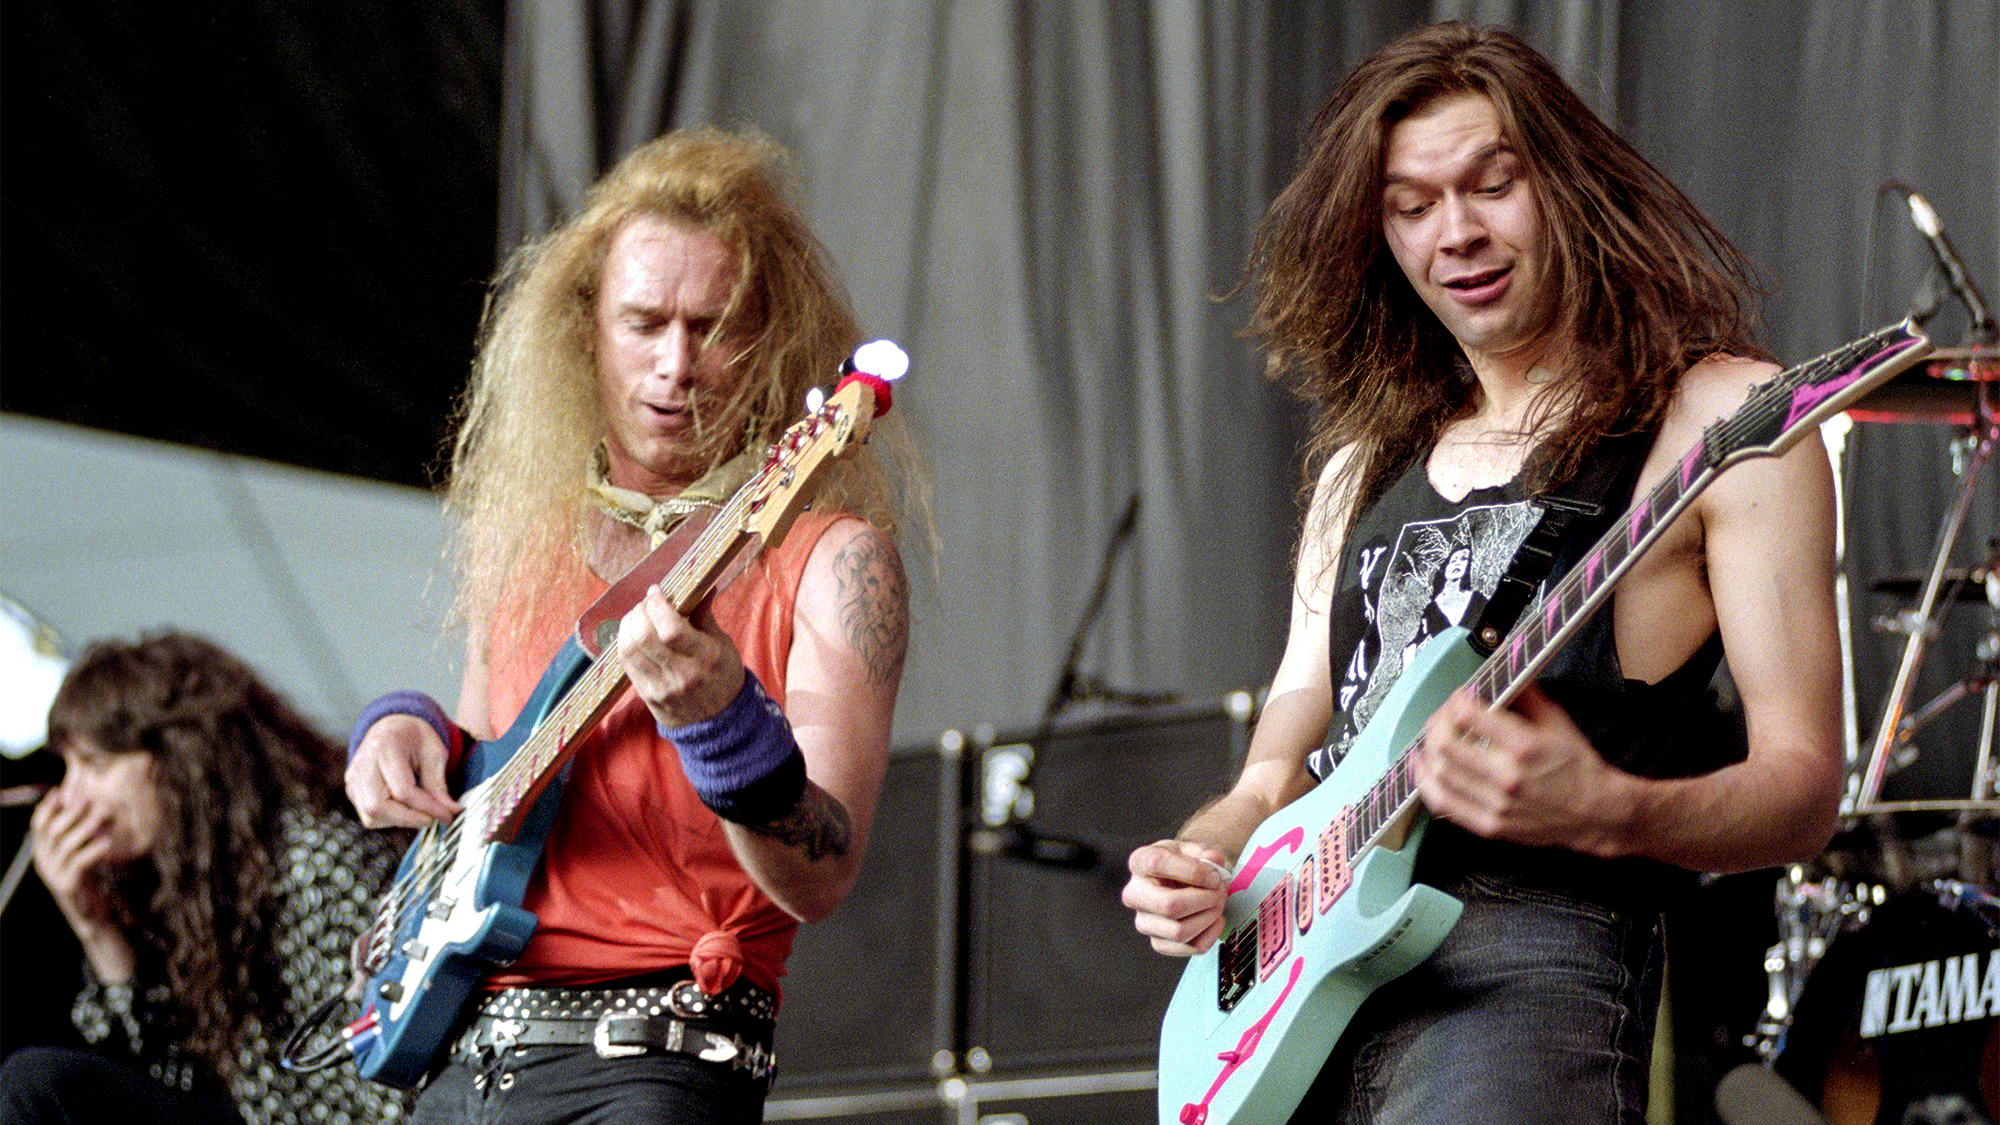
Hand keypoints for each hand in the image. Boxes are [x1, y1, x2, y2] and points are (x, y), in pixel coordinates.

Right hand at [30, 788, 136, 980]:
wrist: (89, 912)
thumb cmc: (85, 877)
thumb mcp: (76, 854)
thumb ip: (74, 834)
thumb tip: (84, 803)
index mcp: (42, 852)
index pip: (38, 826)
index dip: (47, 808)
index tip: (60, 791)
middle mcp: (44, 862)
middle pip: (52, 832)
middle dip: (70, 813)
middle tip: (88, 799)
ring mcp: (54, 874)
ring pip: (66, 845)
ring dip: (85, 827)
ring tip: (102, 814)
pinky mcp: (68, 885)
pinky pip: (80, 863)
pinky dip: (93, 850)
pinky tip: (107, 841)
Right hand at [346, 713, 460, 828]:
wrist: (393, 725)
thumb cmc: (415, 738)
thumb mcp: (435, 753)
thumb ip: (439, 785)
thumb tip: (450, 812)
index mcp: (384, 747)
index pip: (403, 791)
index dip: (427, 808)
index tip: (447, 816)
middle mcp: (362, 764)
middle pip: (378, 807)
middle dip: (409, 819)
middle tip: (433, 818)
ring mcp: (353, 778)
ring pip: (371, 816)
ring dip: (400, 820)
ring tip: (420, 809)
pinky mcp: (351, 789)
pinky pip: (369, 816)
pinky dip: (390, 818)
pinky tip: (405, 806)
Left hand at [618, 585, 746, 728]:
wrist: (717, 722)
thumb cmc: (724, 678)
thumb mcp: (724, 646)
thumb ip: (706, 617)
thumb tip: (703, 588)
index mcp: (705, 659)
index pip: (671, 629)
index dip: (658, 605)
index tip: (657, 591)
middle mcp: (680, 674)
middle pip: (644, 636)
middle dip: (640, 610)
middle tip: (647, 602)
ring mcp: (660, 687)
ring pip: (629, 648)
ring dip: (628, 624)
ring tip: (638, 615)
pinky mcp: (646, 694)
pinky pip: (625, 662)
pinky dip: (624, 640)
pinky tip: (633, 632)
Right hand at [1122, 839, 1232, 955]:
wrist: (1176, 882)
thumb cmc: (1182, 864)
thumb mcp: (1192, 849)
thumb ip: (1205, 852)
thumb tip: (1214, 860)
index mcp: (1140, 863)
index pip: (1158, 864)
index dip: (1194, 871)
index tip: (1215, 876)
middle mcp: (1134, 894)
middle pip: (1169, 906)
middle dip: (1204, 900)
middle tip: (1220, 892)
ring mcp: (1144, 922)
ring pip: (1179, 932)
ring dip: (1209, 918)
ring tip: (1219, 904)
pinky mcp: (1158, 942)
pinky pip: (1188, 947)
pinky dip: (1210, 936)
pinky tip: (1216, 920)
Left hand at [1413, 684, 1624, 854]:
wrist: (1596, 813)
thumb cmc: (1578, 767)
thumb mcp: (1557, 719)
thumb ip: (1524, 692)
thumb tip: (1500, 667)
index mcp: (1523, 745)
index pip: (1467, 715)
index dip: (1456, 700)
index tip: (1460, 697)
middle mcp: (1506, 776)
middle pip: (1444, 743)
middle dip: (1437, 722)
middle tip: (1443, 715)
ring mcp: (1495, 804)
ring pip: (1438, 772)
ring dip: (1426, 749)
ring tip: (1431, 738)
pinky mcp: (1488, 825)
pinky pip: (1443, 803)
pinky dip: (1425, 782)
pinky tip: (1423, 768)